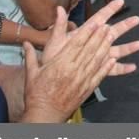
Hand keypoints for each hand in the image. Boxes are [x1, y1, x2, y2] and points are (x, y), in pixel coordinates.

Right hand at [22, 1, 138, 122]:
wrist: (44, 115)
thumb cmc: (37, 94)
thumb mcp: (31, 73)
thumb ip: (30, 56)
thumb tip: (25, 42)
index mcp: (60, 65)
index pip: (76, 45)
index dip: (87, 33)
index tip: (95, 23)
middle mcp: (73, 70)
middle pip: (89, 50)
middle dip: (99, 36)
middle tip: (108, 25)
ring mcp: (82, 80)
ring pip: (96, 60)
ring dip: (105, 47)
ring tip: (112, 36)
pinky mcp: (87, 89)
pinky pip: (99, 76)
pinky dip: (107, 67)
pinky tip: (113, 59)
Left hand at [41, 0, 138, 75]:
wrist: (50, 79)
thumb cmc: (52, 59)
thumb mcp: (55, 42)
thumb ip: (59, 26)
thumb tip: (59, 9)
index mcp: (84, 34)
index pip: (99, 18)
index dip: (110, 9)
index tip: (120, 1)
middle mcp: (93, 44)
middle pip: (112, 32)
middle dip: (125, 25)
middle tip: (137, 19)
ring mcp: (96, 56)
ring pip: (115, 50)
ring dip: (127, 47)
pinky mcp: (97, 69)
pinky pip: (112, 69)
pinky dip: (122, 68)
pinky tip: (132, 67)